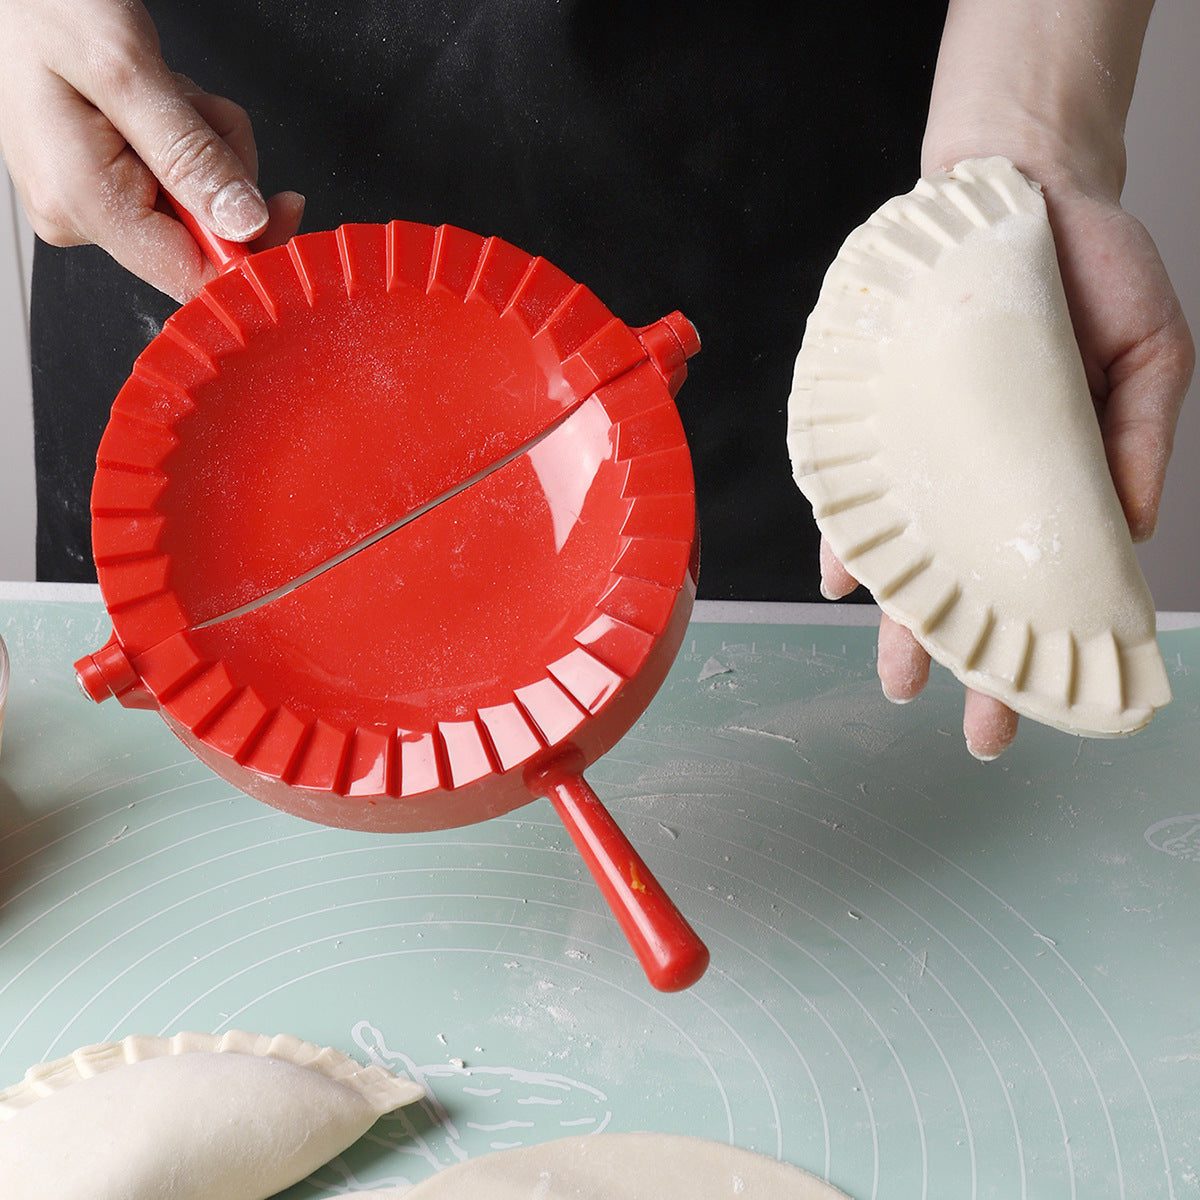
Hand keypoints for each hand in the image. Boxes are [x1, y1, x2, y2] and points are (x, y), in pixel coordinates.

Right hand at [0, 0, 303, 300]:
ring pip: (196, 204)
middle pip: (201, 238)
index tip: (281, 208)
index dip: (248, 252)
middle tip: (200, 110)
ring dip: (209, 147)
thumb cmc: (45, 6)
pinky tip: (162, 101)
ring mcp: (89, 201)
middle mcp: (79, 214)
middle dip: (223, 174)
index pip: (190, 275)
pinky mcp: (101, 184)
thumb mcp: (128, 70)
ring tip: (173, 93)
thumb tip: (244, 222)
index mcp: (81, 201)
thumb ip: (191, 153)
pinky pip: (175, 183)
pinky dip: (189, 140)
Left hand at [821, 174, 1193, 759]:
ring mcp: (934, 450)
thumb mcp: (1150, 353)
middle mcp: (988, 474)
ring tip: (899, 676)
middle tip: (962, 727)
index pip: (1044, 576)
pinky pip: (860, 486)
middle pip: (972, 582)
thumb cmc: (1096, 269)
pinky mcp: (887, 416)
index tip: (1037, 708)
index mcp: (1054, 473)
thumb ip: (1136, 443)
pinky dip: (850, 533)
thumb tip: (1131, 532)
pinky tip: (842, 578)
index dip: (1040, 642)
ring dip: (903, 618)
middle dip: (966, 657)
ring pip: (913, 551)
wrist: (1019, 190)